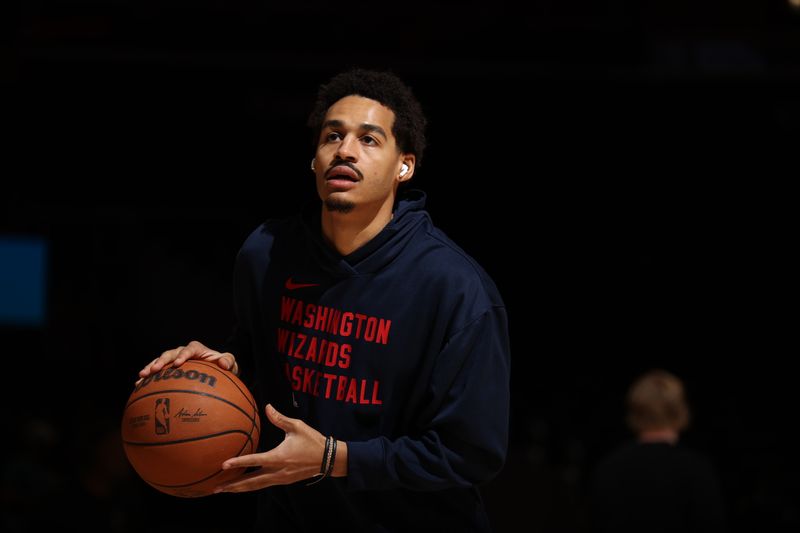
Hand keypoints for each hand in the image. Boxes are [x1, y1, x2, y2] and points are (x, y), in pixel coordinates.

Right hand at [137, 340, 237, 383]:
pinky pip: (157, 372)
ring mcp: (173, 360)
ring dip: (150, 368)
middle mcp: (182, 352)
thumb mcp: (228, 362)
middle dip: (160, 361)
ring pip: (160, 362)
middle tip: (153, 370)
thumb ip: (228, 361)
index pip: (188, 349)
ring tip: (141, 377)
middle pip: (169, 354)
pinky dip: (148, 378)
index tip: (177, 364)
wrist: (216, 371)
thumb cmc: (223, 366)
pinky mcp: (169, 369)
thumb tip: (224, 364)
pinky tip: (138, 385)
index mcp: (196, 348)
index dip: (182, 355)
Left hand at [214, 404, 346, 492]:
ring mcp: (280, 478)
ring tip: (223, 490)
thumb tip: (267, 407)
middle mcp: (278, 471)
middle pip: (251, 482)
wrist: (327, 459)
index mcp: (279, 457)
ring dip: (239, 489)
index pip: (254, 460)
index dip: (238, 462)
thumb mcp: (297, 426)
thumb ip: (279, 418)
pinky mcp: (283, 481)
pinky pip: (263, 485)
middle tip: (215, 488)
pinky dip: (250, 487)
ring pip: (256, 486)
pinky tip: (242, 486)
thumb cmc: (312, 440)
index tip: (224, 465)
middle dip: (233, 486)